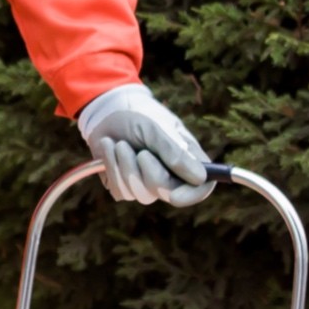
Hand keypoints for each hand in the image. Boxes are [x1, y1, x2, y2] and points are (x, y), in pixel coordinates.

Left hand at [77, 83, 214, 206]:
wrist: (106, 112)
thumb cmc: (138, 115)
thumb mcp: (156, 129)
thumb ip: (175, 152)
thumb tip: (200, 178)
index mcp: (188, 159)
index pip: (201, 186)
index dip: (192, 195)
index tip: (175, 197)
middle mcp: (171, 175)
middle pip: (168, 194)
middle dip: (151, 174)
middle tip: (142, 153)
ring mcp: (147, 184)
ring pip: (142, 194)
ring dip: (127, 167)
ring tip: (120, 144)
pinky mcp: (125, 187)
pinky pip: (121, 191)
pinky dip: (113, 168)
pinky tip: (110, 150)